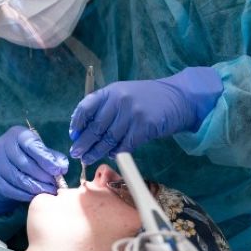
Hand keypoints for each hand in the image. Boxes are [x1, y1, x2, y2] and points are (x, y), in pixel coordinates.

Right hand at [0, 125, 69, 215]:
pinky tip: (35, 195)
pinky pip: (9, 188)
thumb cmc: (27, 156)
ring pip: (16, 177)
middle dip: (42, 176)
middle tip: (54, 185)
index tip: (57, 171)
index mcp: (17, 134)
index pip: (30, 145)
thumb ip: (54, 158)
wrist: (2, 166)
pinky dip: (24, 194)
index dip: (45, 158)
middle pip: (23, 163)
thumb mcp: (40, 152)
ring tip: (48, 191)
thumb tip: (62, 168)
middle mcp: (2, 144)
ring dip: (34, 187)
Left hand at [69, 67, 222, 164]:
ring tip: (88, 159)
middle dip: (84, 143)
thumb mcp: (122, 95)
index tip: (73, 136)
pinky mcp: (145, 126)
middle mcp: (119, 100)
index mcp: (110, 91)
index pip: (86, 107)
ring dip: (97, 151)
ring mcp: (132, 113)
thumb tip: (82, 131)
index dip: (77, 123)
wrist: (177, 98)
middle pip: (95, 127)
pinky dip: (116, 152)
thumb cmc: (145, 99)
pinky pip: (125, 144)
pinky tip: (111, 155)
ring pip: (109, 138)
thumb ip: (104, 109)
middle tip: (76, 154)